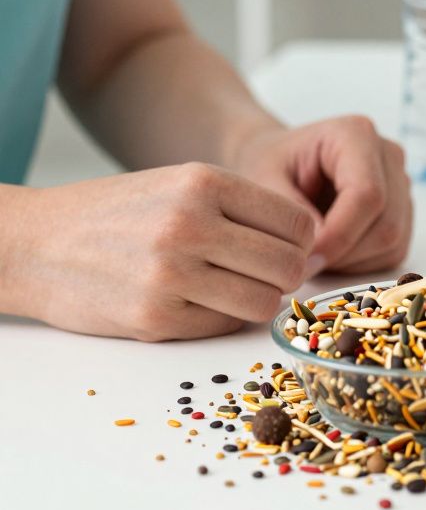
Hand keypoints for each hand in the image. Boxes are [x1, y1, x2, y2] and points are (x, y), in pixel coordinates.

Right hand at [1, 164, 314, 339]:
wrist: (34, 244)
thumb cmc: (118, 214)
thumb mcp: (180, 184)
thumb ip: (242, 207)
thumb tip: (307, 243)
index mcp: (204, 182)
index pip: (297, 223)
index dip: (301, 242)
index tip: (285, 249)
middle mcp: (190, 224)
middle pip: (288, 266)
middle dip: (286, 276)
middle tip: (264, 276)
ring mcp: (172, 274)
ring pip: (264, 303)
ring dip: (258, 301)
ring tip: (232, 290)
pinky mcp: (155, 318)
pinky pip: (224, 326)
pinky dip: (221, 319)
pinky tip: (197, 303)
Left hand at [231, 116, 411, 274]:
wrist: (283, 164)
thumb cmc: (273, 166)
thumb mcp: (264, 181)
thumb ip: (290, 213)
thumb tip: (317, 249)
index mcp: (356, 134)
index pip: (367, 194)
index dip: (340, 234)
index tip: (306, 257)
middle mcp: (388, 156)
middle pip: (386, 222)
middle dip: (344, 251)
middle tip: (304, 260)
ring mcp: (401, 184)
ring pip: (392, 240)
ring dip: (351, 259)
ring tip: (315, 251)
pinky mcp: (403, 212)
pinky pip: (393, 251)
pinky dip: (360, 263)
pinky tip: (333, 250)